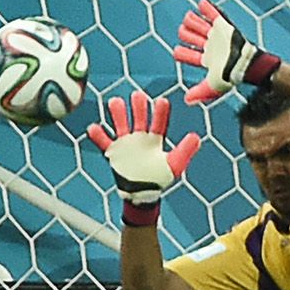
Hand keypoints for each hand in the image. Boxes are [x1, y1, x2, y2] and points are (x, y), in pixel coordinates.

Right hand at [87, 92, 201, 206]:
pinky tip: (93, 127)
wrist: (142, 194)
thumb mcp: (174, 165)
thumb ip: (184, 151)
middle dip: (138, 107)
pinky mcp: (114, 153)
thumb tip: (196, 137)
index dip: (160, 112)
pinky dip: (98, 135)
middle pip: (139, 119)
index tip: (161, 101)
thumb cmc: (159, 178)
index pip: (158, 123)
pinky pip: (104, 142)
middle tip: (138, 95)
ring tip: (115, 101)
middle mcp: (140, 137)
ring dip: (118, 114)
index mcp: (155, 139)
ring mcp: (126, 144)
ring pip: (121, 125)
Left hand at [171, 0, 281, 103]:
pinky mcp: (224, 26)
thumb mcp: (213, 86)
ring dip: (191, 20)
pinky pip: (214, 13)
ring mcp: (216, 35)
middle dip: (185, 34)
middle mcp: (209, 46)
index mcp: (205, 60)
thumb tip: (186, 101)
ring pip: (198, 24)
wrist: (245, 62)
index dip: (180, 53)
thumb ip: (200, 93)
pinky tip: (201, 3)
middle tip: (185, 34)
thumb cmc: (231, 76)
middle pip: (190, 36)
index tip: (178, 52)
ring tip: (190, 19)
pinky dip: (207, 8)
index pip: (188, 55)